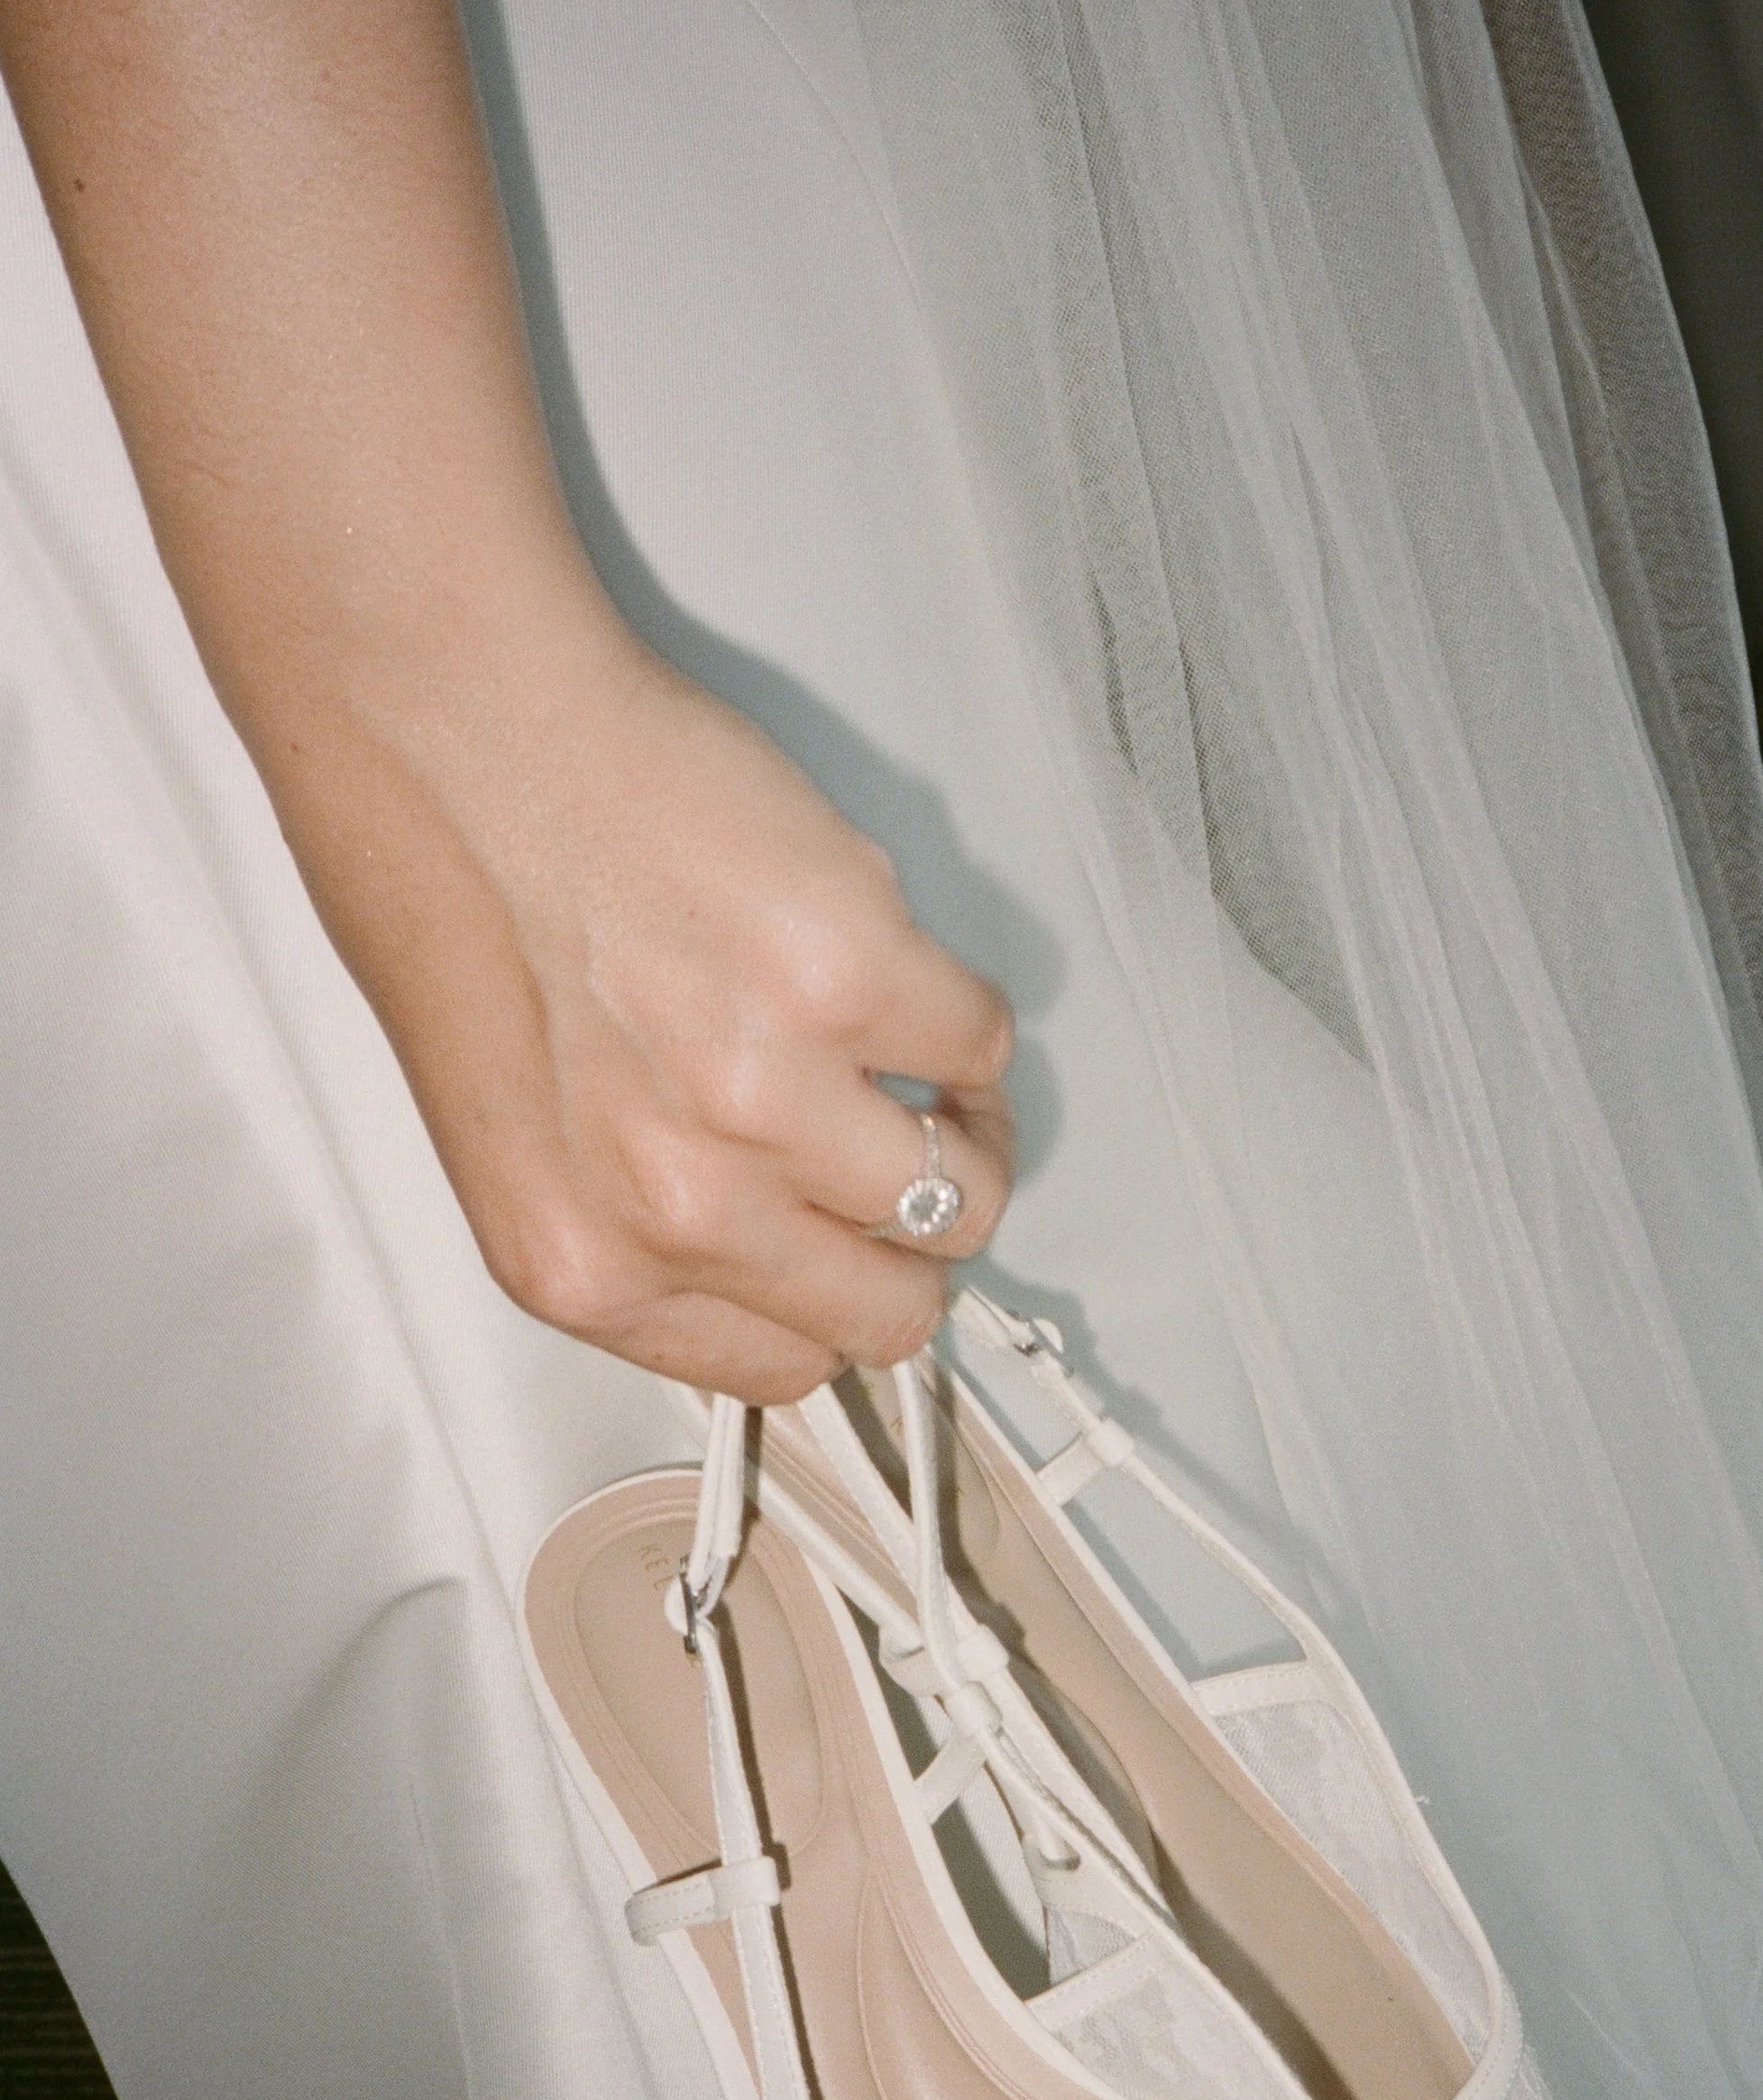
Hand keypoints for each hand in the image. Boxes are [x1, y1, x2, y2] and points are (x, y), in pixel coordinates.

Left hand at [272, 617, 1014, 1402]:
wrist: (447, 731)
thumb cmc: (455, 900)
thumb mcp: (515, 1138)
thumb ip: (640, 1228)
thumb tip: (784, 1253)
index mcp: (584, 1268)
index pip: (787, 1369)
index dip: (830, 1301)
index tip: (842, 1250)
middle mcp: (677, 1211)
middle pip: (894, 1314)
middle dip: (909, 1246)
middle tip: (894, 1162)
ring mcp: (772, 1099)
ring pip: (959, 1196)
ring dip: (960, 1136)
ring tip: (911, 1069)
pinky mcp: (852, 981)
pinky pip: (978, 1048)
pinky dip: (956, 1022)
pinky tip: (893, 980)